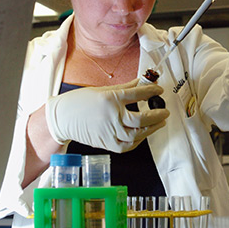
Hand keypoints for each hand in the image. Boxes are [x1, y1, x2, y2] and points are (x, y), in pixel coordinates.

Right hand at [45, 79, 169, 152]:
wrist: (63, 117)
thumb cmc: (81, 101)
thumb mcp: (103, 90)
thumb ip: (125, 88)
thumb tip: (142, 82)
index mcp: (110, 99)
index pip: (138, 94)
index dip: (152, 91)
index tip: (159, 89)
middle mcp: (111, 116)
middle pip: (141, 118)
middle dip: (157, 115)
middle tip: (165, 111)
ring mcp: (109, 132)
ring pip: (137, 134)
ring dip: (151, 128)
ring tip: (159, 122)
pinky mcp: (107, 144)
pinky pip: (127, 145)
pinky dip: (138, 140)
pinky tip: (144, 133)